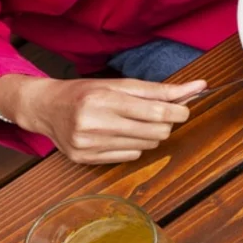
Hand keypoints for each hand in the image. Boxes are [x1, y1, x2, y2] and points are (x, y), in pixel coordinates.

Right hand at [0, 75, 205, 163]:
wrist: (44, 107)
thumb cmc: (84, 92)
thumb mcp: (118, 84)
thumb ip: (158, 89)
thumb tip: (198, 87)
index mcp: (103, 99)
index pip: (157, 113)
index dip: (178, 111)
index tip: (184, 108)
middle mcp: (94, 123)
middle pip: (156, 132)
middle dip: (165, 123)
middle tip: (157, 115)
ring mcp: (89, 144)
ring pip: (146, 146)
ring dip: (149, 134)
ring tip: (133, 123)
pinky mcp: (85, 159)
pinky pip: (130, 157)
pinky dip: (133, 146)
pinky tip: (119, 135)